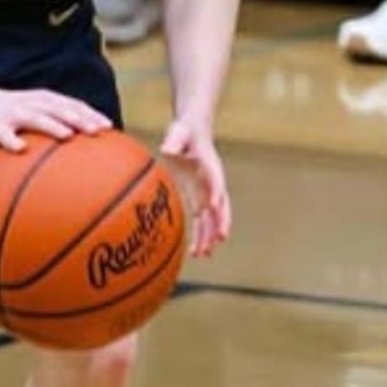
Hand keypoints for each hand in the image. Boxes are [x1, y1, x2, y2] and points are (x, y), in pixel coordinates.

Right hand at [0, 86, 112, 152]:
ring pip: (36, 118)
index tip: (108, 126)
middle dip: (79, 118)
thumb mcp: (35, 112)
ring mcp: (13, 113)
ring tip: (68, 135)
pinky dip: (13, 141)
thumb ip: (56, 124)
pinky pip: (5, 135)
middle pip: (60, 109)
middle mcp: (32, 104)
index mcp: (45, 100)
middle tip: (97, 131)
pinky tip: (21, 149)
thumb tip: (83, 148)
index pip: (72, 104)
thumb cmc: (12, 113)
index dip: (90, 113)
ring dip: (52, 126)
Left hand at [160, 120, 229, 258]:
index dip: (216, 193)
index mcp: (210, 166)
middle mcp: (212, 183)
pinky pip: (202, 220)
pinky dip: (200, 235)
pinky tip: (194, 251)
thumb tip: (166, 149)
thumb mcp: (179, 132)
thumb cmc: (184, 132)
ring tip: (203, 254)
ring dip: (209, 236)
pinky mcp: (198, 198)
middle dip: (220, 222)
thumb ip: (174, 140)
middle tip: (219, 240)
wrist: (192, 132)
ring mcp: (207, 192)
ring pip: (212, 218)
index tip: (213, 205)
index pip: (216, 181)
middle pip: (220, 205)